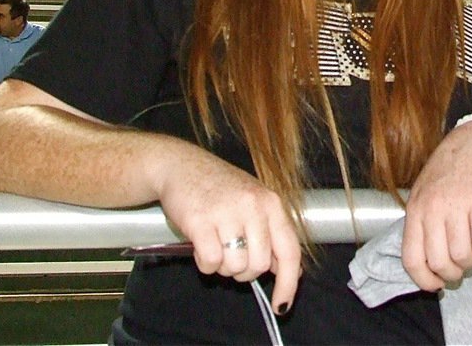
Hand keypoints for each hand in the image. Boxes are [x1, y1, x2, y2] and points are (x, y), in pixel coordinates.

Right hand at [154, 149, 302, 314]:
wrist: (182, 166)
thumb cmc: (220, 188)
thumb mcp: (254, 203)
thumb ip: (271, 233)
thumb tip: (287, 270)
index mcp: (272, 203)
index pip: (290, 250)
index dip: (288, 283)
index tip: (281, 305)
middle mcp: (254, 206)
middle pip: (259, 265)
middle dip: (244, 271)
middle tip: (232, 255)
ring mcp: (227, 212)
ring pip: (234, 266)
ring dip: (222, 266)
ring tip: (215, 244)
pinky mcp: (200, 220)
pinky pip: (210, 261)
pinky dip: (204, 262)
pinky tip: (201, 245)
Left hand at [402, 120, 471, 290]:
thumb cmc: (446, 171)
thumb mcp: (422, 193)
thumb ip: (420, 224)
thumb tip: (425, 262)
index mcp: (415, 210)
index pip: (412, 258)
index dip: (423, 280)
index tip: (435, 285)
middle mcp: (433, 210)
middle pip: (439, 261)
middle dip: (451, 275)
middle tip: (458, 272)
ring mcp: (457, 207)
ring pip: (462, 256)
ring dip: (469, 264)